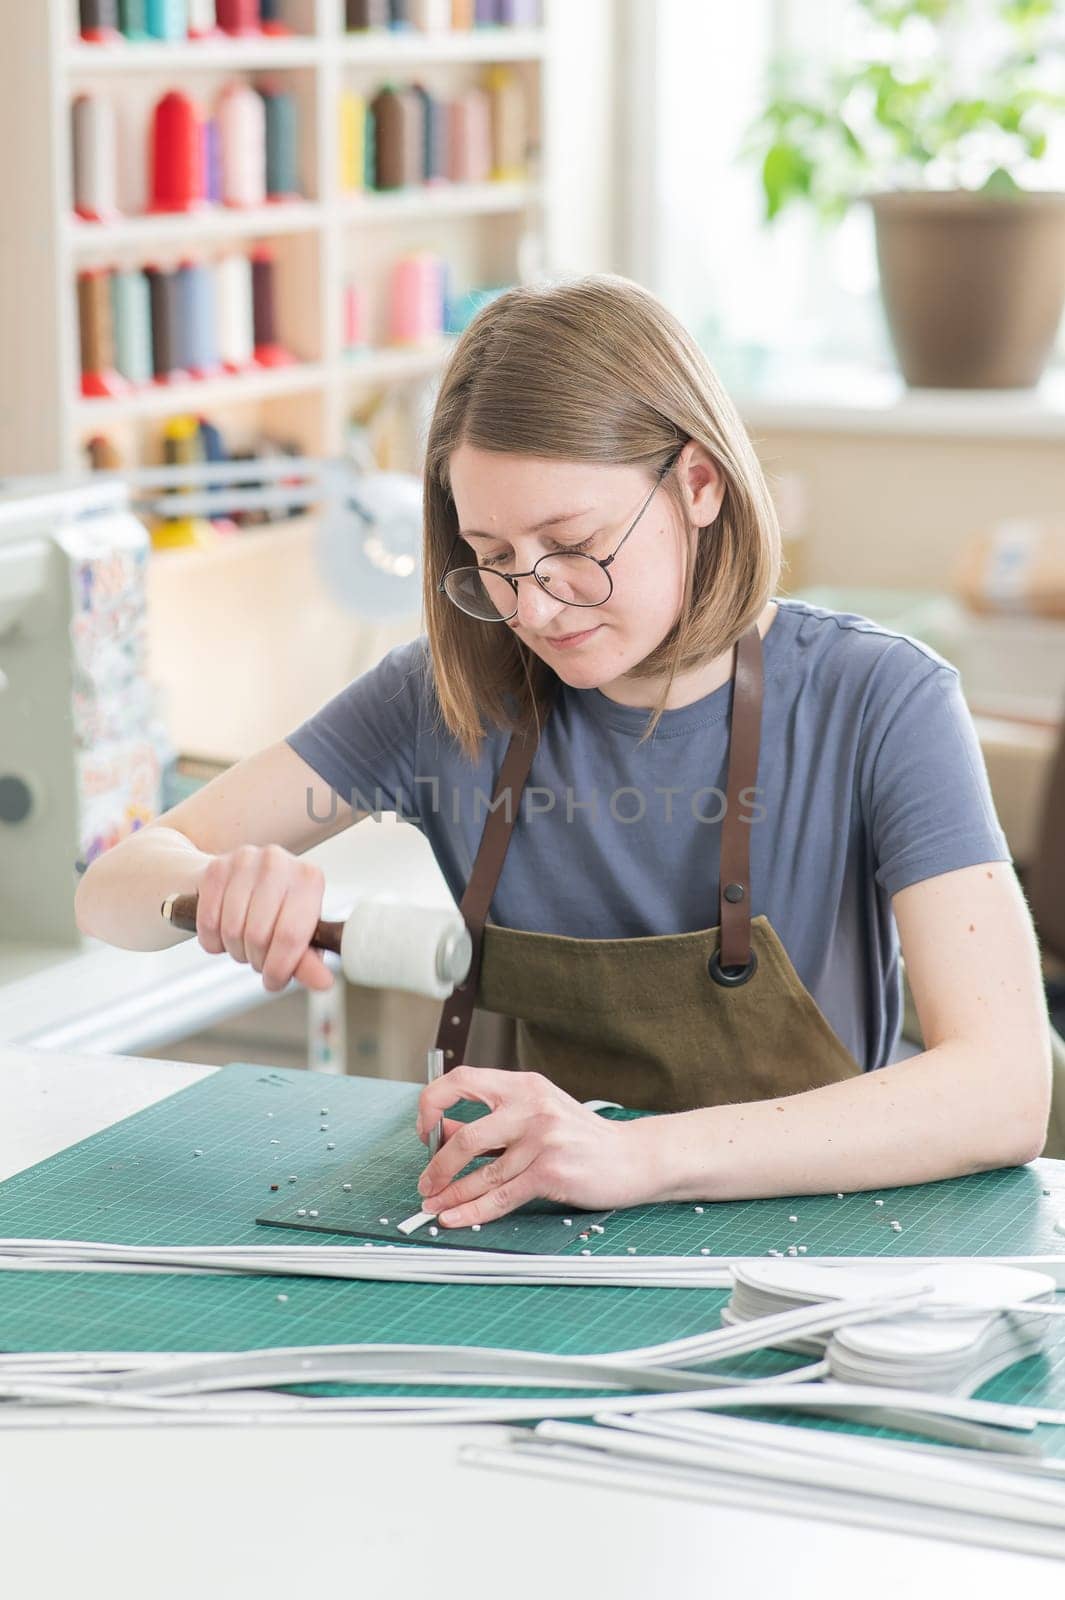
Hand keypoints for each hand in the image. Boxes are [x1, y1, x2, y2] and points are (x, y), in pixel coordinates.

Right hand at [193, 845, 332, 993]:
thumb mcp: (301, 934)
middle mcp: (278, 863)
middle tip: (259, 959)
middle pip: (258, 936)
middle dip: (256, 960)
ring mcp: (245, 861)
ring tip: (244, 945)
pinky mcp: (216, 867)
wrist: (245, 878)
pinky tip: (224, 936)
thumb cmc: (280, 909)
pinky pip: (207, 922)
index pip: (290, 936)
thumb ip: (309, 961)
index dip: (278, 968)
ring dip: (235, 951)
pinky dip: (212, 941)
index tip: (273, 981)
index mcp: (309, 878)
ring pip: (231, 930)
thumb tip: (323, 982)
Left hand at [414, 1066, 657, 1227]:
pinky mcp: (552, 1172)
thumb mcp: (537, 1114)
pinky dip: (473, 1211)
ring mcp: (543, 1140)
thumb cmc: (580, 1138)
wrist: (632, 1158)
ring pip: (483, 1174)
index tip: (425, 1130)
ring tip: (434, 1206)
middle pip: (466, 1136)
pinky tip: (456, 1217)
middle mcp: (531, 1107)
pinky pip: (502, 1196)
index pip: (462, 1080)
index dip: (433, 1103)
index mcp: (523, 1085)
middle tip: (425, 1183)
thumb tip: (440, 1135)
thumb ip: (494, 1122)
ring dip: (451, 1195)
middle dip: (438, 1166)